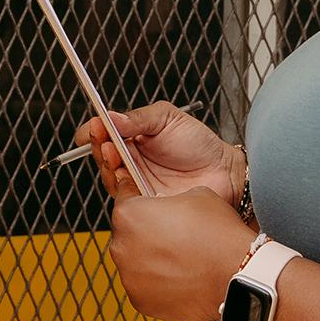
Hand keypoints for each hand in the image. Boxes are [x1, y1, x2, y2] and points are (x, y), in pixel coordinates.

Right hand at [80, 102, 242, 201]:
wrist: (224, 171)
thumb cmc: (200, 144)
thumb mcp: (168, 119)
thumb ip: (139, 118)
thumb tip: (112, 116)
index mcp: (134, 139)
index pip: (105, 134)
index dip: (95, 130)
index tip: (95, 125)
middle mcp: (132, 162)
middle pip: (103, 157)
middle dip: (98, 146)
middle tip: (103, 138)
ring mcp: (137, 183)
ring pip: (110, 178)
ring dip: (107, 165)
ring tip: (114, 152)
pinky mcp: (145, 204)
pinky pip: (126, 199)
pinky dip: (122, 187)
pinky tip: (127, 176)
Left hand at [107, 188, 256, 320]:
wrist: (236, 275)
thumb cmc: (218, 235)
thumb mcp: (197, 195)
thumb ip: (172, 199)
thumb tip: (170, 207)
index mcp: (129, 215)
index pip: (124, 199)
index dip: (138, 198)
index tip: (145, 201)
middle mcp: (121, 246)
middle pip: (128, 234)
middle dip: (146, 232)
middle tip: (173, 235)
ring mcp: (129, 277)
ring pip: (135, 263)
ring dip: (151, 259)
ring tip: (180, 260)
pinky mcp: (140, 301)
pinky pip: (145, 287)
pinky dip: (158, 283)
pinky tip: (181, 278)